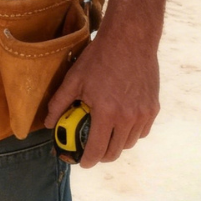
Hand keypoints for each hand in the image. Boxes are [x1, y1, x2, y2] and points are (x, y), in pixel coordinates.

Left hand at [44, 28, 159, 167]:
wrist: (130, 38)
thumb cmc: (100, 56)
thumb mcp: (75, 78)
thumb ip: (60, 102)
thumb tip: (48, 123)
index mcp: (106, 112)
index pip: (96, 150)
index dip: (87, 161)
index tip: (82, 161)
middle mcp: (127, 117)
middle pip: (114, 152)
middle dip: (101, 155)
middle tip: (93, 149)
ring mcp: (143, 114)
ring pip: (129, 143)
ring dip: (117, 143)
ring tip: (106, 133)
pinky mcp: (153, 107)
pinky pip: (142, 131)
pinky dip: (131, 132)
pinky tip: (122, 121)